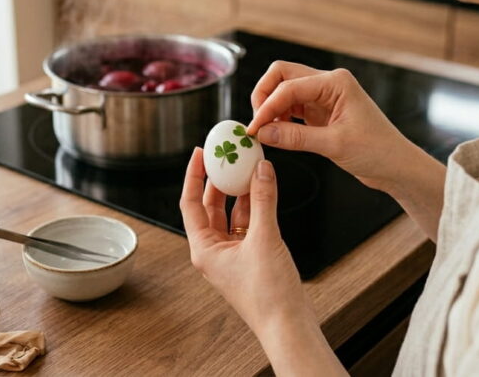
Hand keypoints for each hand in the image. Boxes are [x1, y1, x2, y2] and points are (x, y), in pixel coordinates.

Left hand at [179, 148, 311, 334]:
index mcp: (204, 249)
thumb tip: (261, 170)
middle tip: (227, 156)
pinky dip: (255, 206)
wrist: (288, 324)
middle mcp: (214, 251)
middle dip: (219, 180)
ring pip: (232, 214)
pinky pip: (249, 224)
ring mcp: (233, 254)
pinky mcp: (251, 257)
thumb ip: (263, 200)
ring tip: (249, 167)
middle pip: (211, 206)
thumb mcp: (265, 239)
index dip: (194, 175)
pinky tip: (264, 189)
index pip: (190, 203)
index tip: (200, 153)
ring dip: (241, 191)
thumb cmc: (268, 295)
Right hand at [246, 61, 421, 193]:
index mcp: (336, 82)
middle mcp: (329, 83)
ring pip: (285, 90)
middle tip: (256, 123)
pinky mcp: (321, 112)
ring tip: (265, 131)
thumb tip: (263, 133)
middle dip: (264, 97)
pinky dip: (280, 118)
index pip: (289, 86)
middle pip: (282, 76)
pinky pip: (292, 107)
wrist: (396, 166)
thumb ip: (295, 138)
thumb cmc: (377, 151)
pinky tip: (276, 133)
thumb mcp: (334, 145)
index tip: (254, 128)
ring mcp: (325, 97)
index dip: (267, 107)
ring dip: (271, 107)